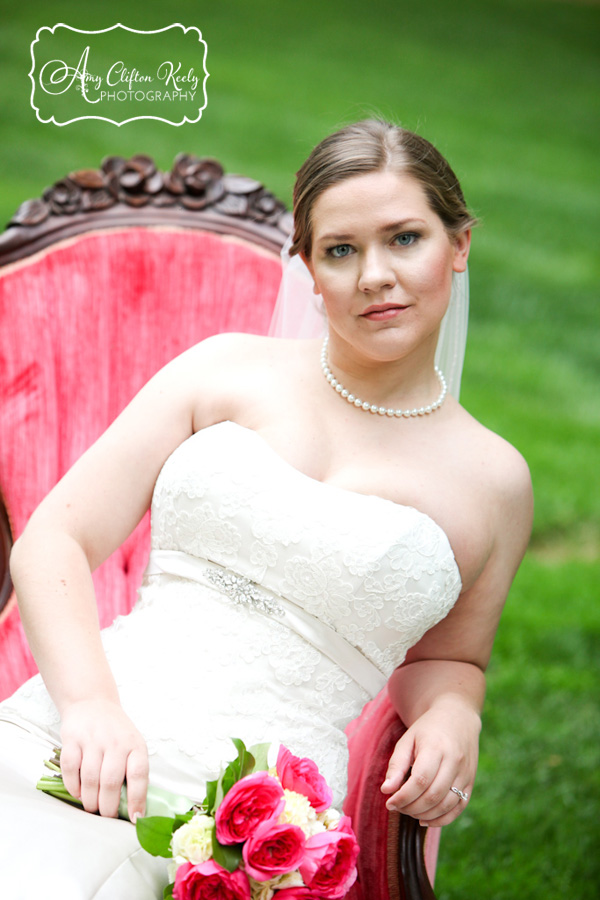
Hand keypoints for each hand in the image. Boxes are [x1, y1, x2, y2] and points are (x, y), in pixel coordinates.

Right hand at [59, 699, 148, 819]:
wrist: (93, 703)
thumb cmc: (116, 732)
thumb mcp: (132, 745)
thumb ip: (133, 771)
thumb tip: (135, 809)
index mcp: (135, 745)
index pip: (139, 774)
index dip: (137, 799)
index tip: (135, 818)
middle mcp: (115, 741)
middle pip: (111, 781)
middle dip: (107, 807)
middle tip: (105, 816)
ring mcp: (92, 739)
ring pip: (90, 778)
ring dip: (90, 800)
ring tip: (92, 807)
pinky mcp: (72, 739)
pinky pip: (70, 769)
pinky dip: (73, 786)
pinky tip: (78, 792)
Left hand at [380, 703, 479, 826]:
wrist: (457, 717)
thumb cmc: (427, 729)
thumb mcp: (407, 739)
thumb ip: (396, 764)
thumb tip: (386, 790)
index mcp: (436, 748)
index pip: (420, 780)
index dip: (404, 797)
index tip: (390, 803)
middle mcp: (454, 761)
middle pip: (433, 795)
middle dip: (412, 808)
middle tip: (398, 807)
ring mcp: (465, 773)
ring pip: (446, 805)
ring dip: (425, 815)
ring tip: (410, 811)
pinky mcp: (471, 782)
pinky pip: (459, 807)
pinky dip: (442, 819)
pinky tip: (426, 819)